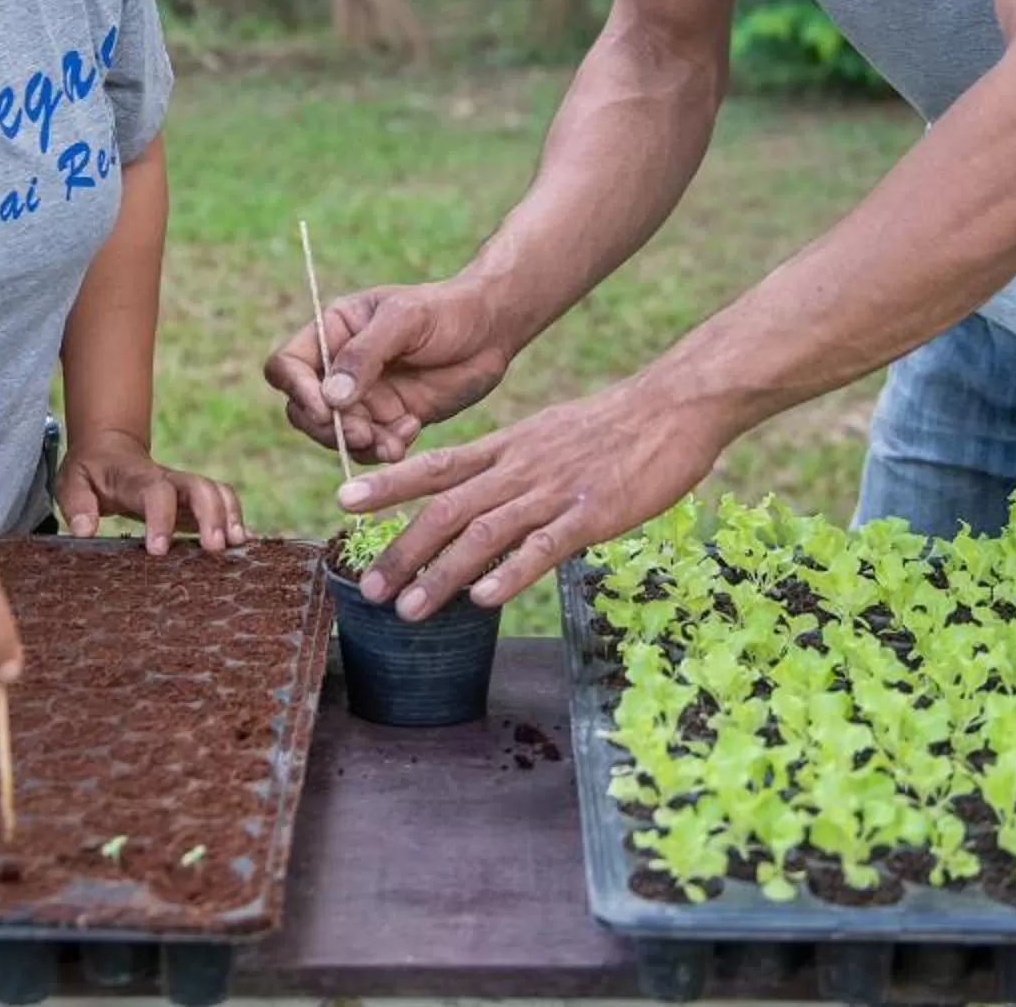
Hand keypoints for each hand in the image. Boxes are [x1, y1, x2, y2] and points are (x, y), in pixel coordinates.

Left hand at [54, 432, 247, 554]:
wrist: (110, 448)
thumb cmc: (90, 472)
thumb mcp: (71, 482)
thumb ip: (77, 504)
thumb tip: (84, 530)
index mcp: (135, 478)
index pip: (156, 492)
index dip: (161, 519)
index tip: (158, 551)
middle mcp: (167, 479)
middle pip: (199, 486)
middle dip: (211, 514)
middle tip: (214, 548)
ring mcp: (184, 488)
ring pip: (217, 492)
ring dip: (230, 516)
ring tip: (235, 546)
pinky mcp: (193, 499)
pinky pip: (222, 502)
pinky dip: (235, 519)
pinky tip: (241, 544)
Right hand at [262, 279, 513, 465]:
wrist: (493, 330)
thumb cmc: (448, 310)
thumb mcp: (406, 319)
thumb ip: (365, 354)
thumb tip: (330, 397)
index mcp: (333, 331)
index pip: (287, 365)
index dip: (296, 391)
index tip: (326, 410)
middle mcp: (340, 367)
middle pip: (303, 410)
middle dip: (330, 428)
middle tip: (365, 434)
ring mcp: (364, 397)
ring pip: (337, 436)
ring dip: (359, 445)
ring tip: (394, 441)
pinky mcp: (389, 420)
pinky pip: (371, 448)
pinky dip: (386, 449)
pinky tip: (412, 430)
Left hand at [337, 372, 725, 617]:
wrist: (672, 407)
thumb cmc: (613, 426)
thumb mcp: (547, 435)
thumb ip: (510, 463)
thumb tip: (475, 489)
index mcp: (508, 448)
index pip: (435, 465)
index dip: (389, 483)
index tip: (343, 500)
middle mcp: (519, 469)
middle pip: (447, 509)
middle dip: (402, 550)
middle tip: (368, 588)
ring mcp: (553, 492)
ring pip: (484, 533)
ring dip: (441, 574)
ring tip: (409, 609)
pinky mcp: (591, 514)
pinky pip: (543, 547)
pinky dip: (510, 572)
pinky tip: (484, 599)